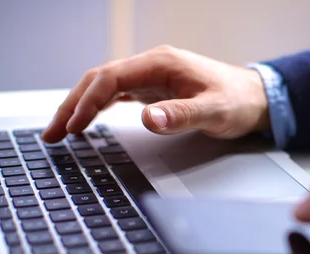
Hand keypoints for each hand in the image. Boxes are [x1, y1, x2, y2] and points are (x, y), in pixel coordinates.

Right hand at [42, 45, 269, 142]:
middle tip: (53, 133)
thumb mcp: (215, 111)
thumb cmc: (239, 100)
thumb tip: (148, 118)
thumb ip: (182, 114)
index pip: (111, 77)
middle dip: (73, 104)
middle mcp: (153, 65)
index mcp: (162, 63)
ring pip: (106, 85)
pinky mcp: (156, 88)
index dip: (87, 101)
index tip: (73, 125)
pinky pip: (119, 93)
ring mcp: (153, 76)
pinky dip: (99, 106)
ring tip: (62, 130)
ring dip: (81, 105)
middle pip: (100, 79)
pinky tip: (88, 119)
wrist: (256, 97)